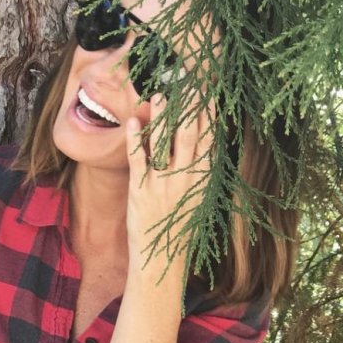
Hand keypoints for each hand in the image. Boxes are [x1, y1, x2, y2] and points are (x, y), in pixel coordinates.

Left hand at [124, 88, 214, 271]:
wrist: (161, 258)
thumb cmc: (180, 224)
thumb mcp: (197, 195)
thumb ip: (198, 168)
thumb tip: (201, 136)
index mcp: (203, 180)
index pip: (209, 140)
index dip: (209, 115)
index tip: (208, 91)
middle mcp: (185, 180)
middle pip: (188, 136)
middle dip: (188, 108)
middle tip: (187, 83)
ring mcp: (162, 184)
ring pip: (163, 144)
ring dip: (162, 118)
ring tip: (159, 95)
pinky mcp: (140, 190)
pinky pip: (137, 160)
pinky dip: (135, 140)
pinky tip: (133, 121)